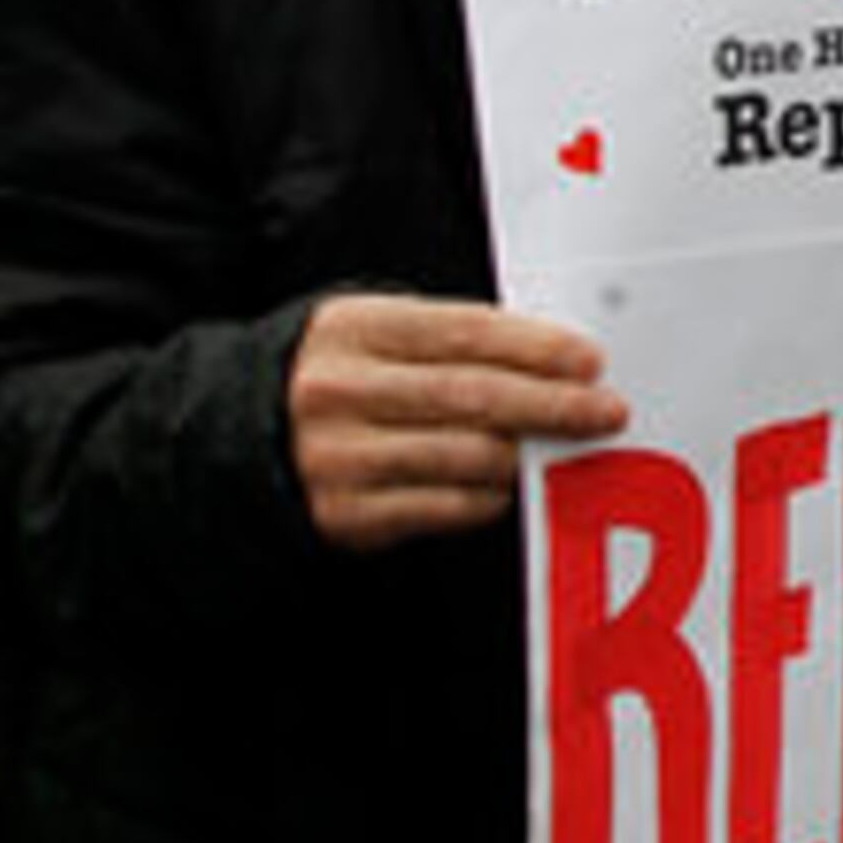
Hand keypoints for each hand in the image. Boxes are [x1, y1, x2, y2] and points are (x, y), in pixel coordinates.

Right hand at [288, 294, 627, 548]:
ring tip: (566, 448)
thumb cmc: (343, 378)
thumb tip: (559, 361)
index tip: (591, 361)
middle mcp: (339, 390)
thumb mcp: (379, 336)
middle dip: (552, 405)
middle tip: (607, 411)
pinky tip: (510, 484)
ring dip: (527, 454)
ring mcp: (336, 455)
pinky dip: (491, 496)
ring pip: (467, 455)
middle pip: (473, 395)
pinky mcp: (345, 512)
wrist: (236, 438)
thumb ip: (454, 342)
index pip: (464, 332)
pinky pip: (446, 505)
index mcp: (354, 329)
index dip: (536, 347)